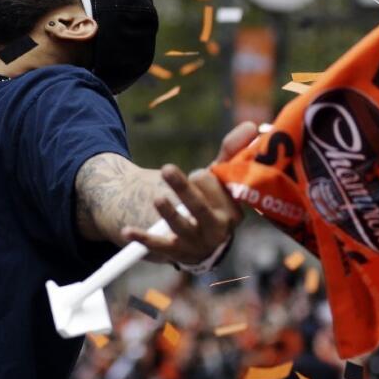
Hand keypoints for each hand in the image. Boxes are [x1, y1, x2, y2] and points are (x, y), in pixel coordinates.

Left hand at [121, 122, 257, 263]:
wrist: (200, 241)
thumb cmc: (212, 202)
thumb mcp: (219, 179)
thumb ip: (232, 151)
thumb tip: (251, 124)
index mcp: (234, 212)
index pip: (218, 190)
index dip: (204, 179)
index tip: (197, 176)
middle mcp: (219, 231)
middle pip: (200, 208)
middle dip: (184, 189)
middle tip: (167, 169)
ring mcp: (197, 245)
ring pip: (182, 227)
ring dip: (169, 213)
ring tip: (158, 198)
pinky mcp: (176, 253)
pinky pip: (158, 246)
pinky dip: (142, 238)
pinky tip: (126, 231)